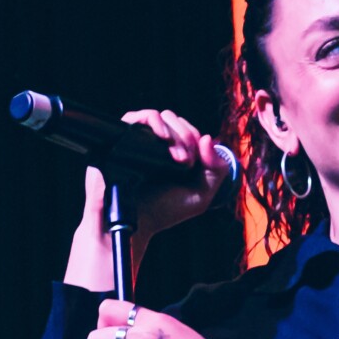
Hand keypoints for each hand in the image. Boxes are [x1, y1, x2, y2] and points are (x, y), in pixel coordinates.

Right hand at [65, 109, 235, 291]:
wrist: (134, 222)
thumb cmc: (165, 210)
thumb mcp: (201, 194)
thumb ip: (217, 170)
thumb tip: (208, 138)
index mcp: (175, 152)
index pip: (189, 130)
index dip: (195, 140)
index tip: (193, 163)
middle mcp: (156, 143)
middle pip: (175, 120)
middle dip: (186, 137)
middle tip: (185, 162)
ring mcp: (139, 140)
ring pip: (159, 116)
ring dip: (174, 132)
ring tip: (176, 156)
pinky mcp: (121, 138)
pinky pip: (135, 116)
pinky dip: (152, 120)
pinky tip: (162, 137)